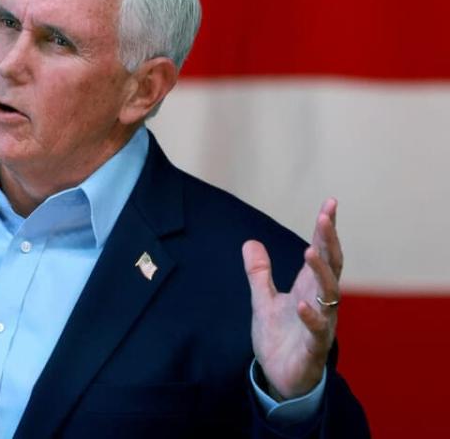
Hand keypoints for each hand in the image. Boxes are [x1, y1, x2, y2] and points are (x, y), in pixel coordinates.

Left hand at [243, 198, 342, 398]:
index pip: (321, 252)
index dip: (325, 230)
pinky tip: (301, 304)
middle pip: (331, 266)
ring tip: (309, 251)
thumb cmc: (279, 338)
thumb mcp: (263, 300)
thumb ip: (259, 273)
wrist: (280, 378)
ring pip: (329, 294)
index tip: (330, 203)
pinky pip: (317, 330)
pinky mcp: (313, 347)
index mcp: (308, 288)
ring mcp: (320, 323)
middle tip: (325, 217)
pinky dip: (310, 317)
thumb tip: (250, 242)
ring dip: (320, 272)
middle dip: (329, 241)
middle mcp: (320, 302)